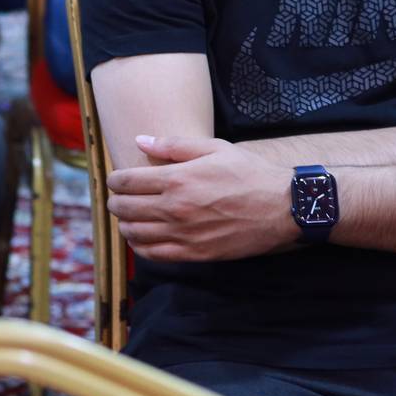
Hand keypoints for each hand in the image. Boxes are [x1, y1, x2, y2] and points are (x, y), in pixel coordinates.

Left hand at [105, 135, 294, 261]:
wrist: (281, 207)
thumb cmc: (249, 173)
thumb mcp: (214, 149)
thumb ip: (173, 145)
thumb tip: (140, 140)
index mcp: (178, 179)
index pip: (126, 182)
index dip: (114, 180)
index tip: (115, 179)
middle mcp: (175, 208)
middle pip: (124, 208)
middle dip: (115, 201)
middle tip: (118, 198)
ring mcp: (183, 234)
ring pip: (134, 233)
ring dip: (125, 224)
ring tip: (129, 216)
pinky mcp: (194, 254)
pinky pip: (153, 254)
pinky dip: (140, 246)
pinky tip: (143, 238)